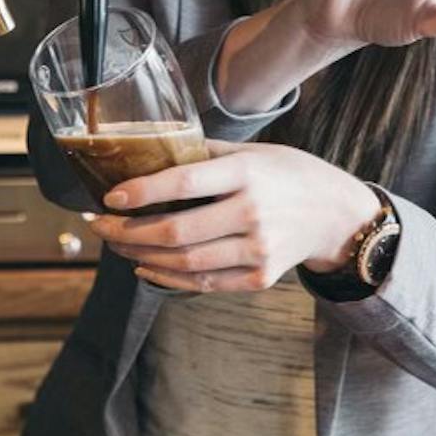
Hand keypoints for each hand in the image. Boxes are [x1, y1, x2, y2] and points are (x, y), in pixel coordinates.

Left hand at [87, 140, 377, 294]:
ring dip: (140, 256)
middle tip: (100, 226)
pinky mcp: (259, 278)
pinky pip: (203, 284)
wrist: (336, 214)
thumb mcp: (252, 151)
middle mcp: (253, 213)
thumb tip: (149, 151)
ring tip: (116, 244)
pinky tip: (144, 266)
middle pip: (177, 231)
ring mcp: (257, 250)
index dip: (142, 192)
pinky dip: (167, 278)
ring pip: (184, 263)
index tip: (109, 196)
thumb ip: (204, 154)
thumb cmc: (287, 174)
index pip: (185, 183)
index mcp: (248, 173)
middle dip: (128, 231)